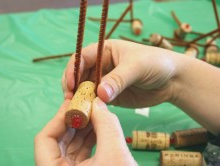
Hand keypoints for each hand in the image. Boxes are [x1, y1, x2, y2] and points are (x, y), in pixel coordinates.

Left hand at [34, 97, 136, 165]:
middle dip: (73, 120)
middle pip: (57, 141)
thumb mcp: (115, 155)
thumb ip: (106, 125)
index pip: (44, 140)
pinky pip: (81, 152)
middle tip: (86, 103)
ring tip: (95, 111)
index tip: (73, 103)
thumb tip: (98, 102)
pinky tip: (99, 125)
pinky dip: (89, 138)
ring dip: (82, 127)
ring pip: (70, 146)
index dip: (58, 119)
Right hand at [62, 39, 179, 107]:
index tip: (70, 84)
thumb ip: (118, 79)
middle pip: (79, 75)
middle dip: (72, 86)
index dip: (73, 70)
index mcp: (104, 51)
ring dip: (79, 99)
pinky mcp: (110, 96)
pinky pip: (94, 100)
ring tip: (76, 109)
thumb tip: (100, 93)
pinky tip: (86, 113)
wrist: (172, 80)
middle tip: (70, 100)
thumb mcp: (137, 67)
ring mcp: (104, 81)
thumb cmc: (156, 64)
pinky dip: (88, 107)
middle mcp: (101, 65)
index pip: (82, 58)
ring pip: (84, 89)